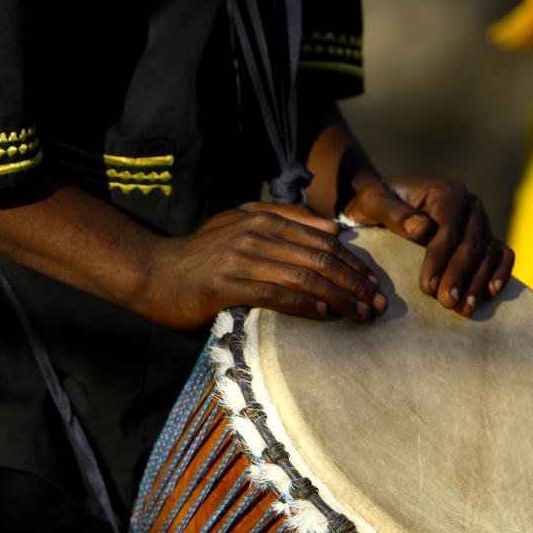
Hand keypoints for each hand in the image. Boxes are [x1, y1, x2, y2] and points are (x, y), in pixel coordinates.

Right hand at [142, 202, 386, 328]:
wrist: (153, 272)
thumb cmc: (202, 255)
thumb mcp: (241, 224)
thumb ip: (286, 220)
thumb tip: (333, 230)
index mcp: (263, 217)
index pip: (322, 239)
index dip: (354, 262)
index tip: (374, 283)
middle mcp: (256, 233)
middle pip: (319, 258)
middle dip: (355, 283)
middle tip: (378, 304)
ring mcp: (240, 258)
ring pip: (303, 276)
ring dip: (338, 297)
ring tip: (360, 315)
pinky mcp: (225, 285)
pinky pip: (273, 293)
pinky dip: (301, 304)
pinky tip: (322, 314)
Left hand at [342, 175, 514, 317]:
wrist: (387, 206)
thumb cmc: (377, 204)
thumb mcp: (373, 201)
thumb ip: (392, 211)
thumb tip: (422, 228)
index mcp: (446, 191)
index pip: (449, 227)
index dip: (440, 258)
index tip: (427, 286)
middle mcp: (469, 204)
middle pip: (471, 242)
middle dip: (458, 275)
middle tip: (446, 302)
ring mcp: (481, 222)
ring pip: (487, 252)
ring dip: (477, 282)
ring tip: (463, 309)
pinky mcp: (486, 238)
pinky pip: (502, 254)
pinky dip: (500, 273)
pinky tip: (490, 293)